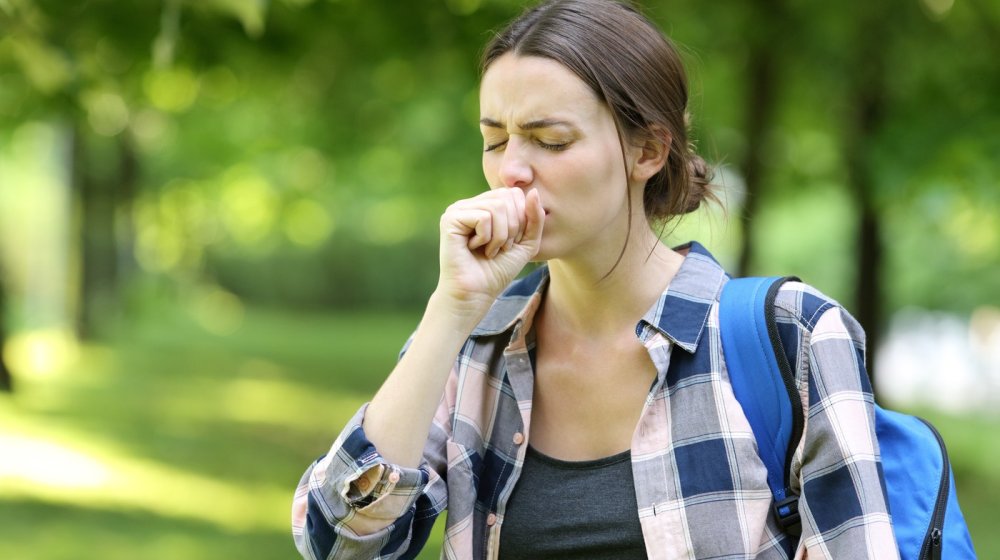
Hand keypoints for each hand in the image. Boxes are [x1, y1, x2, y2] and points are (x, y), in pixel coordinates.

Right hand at [436, 188, 544, 313]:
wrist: (475, 294)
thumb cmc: (498, 271)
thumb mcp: (526, 243)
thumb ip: (534, 218)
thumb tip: (534, 191)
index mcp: (486, 205)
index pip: (515, 194)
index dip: (521, 220)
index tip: (509, 243)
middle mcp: (471, 203)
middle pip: (507, 197)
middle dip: (512, 228)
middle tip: (499, 248)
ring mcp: (458, 209)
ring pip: (497, 207)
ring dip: (500, 236)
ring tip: (489, 250)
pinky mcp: (450, 219)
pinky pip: (484, 217)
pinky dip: (487, 238)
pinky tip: (474, 248)